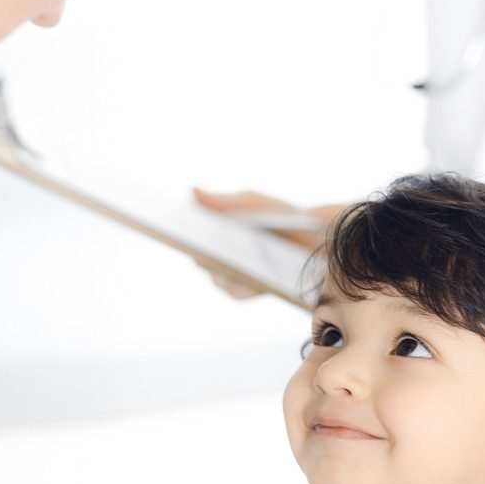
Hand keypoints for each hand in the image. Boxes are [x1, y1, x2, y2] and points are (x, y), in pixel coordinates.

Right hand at [192, 187, 345, 297]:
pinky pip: (232, 286)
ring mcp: (227, 277)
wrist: (316, 241)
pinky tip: (242, 266)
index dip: (178, 227)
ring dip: (216, 262)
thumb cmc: (284, 220)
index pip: (189, 233)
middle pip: (198, 253)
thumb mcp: (257, 204)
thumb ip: (228, 202)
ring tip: (219, 248)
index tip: (168, 219)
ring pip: (212, 271)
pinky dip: (235, 276)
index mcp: (217, 234)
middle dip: (195, 243)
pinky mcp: (242, 291)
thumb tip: (194, 192)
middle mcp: (216, 258)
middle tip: (192, 233)